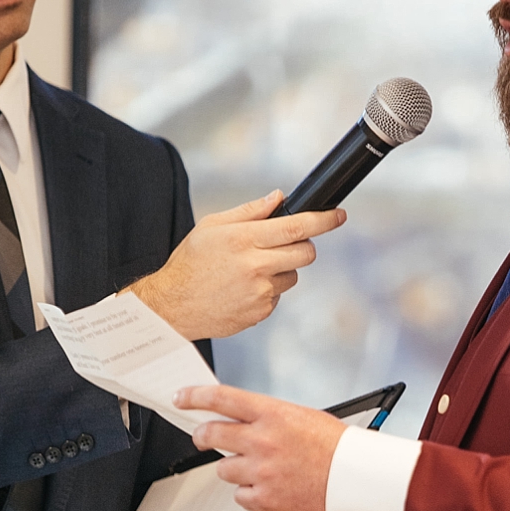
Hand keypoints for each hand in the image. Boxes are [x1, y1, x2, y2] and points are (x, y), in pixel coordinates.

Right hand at [127, 192, 345, 339]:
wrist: (171, 307)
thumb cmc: (189, 263)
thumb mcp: (211, 227)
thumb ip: (249, 211)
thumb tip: (278, 198)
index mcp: (243, 239)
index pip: (296, 227)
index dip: (323, 220)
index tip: (338, 215)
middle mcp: (255, 265)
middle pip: (305, 253)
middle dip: (302, 246)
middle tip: (283, 245)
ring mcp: (259, 292)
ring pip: (293, 275)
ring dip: (281, 270)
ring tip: (249, 271)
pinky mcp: (260, 312)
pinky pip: (277, 296)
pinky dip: (267, 290)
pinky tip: (242, 289)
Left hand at [179, 383, 346, 510]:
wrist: (356, 481)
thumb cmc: (335, 448)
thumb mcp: (301, 417)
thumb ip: (266, 418)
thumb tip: (237, 418)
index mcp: (273, 415)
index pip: (221, 398)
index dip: (194, 397)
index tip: (181, 398)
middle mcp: (262, 442)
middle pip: (210, 435)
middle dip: (202, 436)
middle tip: (204, 437)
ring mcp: (261, 472)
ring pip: (223, 469)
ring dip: (235, 468)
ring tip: (262, 468)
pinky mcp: (264, 500)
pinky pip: (240, 496)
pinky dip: (251, 493)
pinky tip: (272, 487)